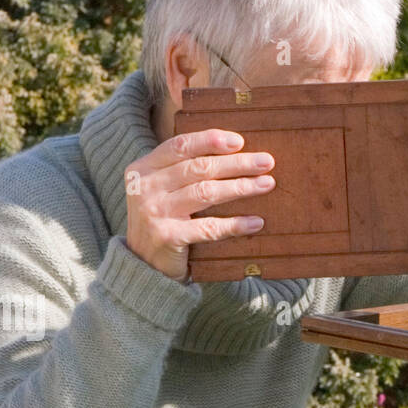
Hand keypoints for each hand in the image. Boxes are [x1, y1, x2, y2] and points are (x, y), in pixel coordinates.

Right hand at [124, 130, 275, 280]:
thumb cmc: (160, 221)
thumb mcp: (159, 190)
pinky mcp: (167, 236)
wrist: (141, 266)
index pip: (180, 146)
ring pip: (206, 192)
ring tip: (266, 184)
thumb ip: (181, 170)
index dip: (210, 140)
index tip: (240, 141)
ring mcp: (155, 212)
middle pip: (198, 167)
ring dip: (241, 187)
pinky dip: (235, 225)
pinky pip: (208, 228)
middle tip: (266, 162)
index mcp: (143, 169)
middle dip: (236, 163)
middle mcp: (146, 187)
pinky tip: (255, 222)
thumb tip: (232, 152)